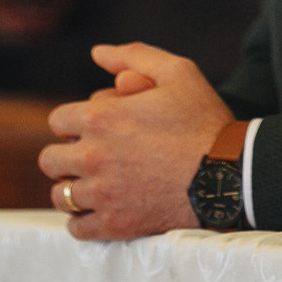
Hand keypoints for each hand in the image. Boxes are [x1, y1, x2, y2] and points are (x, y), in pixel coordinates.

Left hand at [38, 42, 232, 240]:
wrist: (231, 173)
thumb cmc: (204, 120)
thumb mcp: (177, 72)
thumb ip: (133, 55)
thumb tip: (97, 53)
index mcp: (101, 117)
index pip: (57, 121)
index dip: (74, 122)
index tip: (92, 128)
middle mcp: (93, 156)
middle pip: (50, 160)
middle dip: (66, 156)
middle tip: (90, 157)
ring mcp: (103, 194)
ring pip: (60, 196)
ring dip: (72, 189)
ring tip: (94, 185)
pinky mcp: (116, 225)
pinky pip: (77, 229)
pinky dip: (82, 221)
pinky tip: (100, 211)